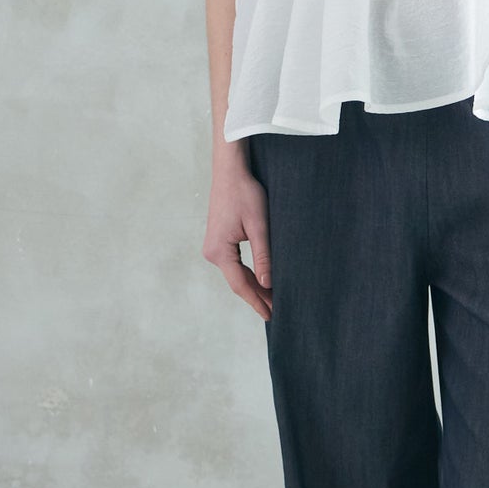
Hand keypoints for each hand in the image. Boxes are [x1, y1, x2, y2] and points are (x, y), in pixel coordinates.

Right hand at [203, 143, 273, 320]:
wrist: (230, 171)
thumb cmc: (245, 194)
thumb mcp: (259, 226)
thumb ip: (264, 256)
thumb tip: (268, 285)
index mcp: (219, 252)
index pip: (241, 284)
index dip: (257, 301)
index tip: (271, 316)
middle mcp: (212, 253)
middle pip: (237, 282)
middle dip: (257, 297)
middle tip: (277, 312)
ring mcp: (213, 247)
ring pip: (236, 274)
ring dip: (254, 286)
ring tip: (272, 300)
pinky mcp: (218, 241)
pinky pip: (234, 264)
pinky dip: (248, 274)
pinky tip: (261, 281)